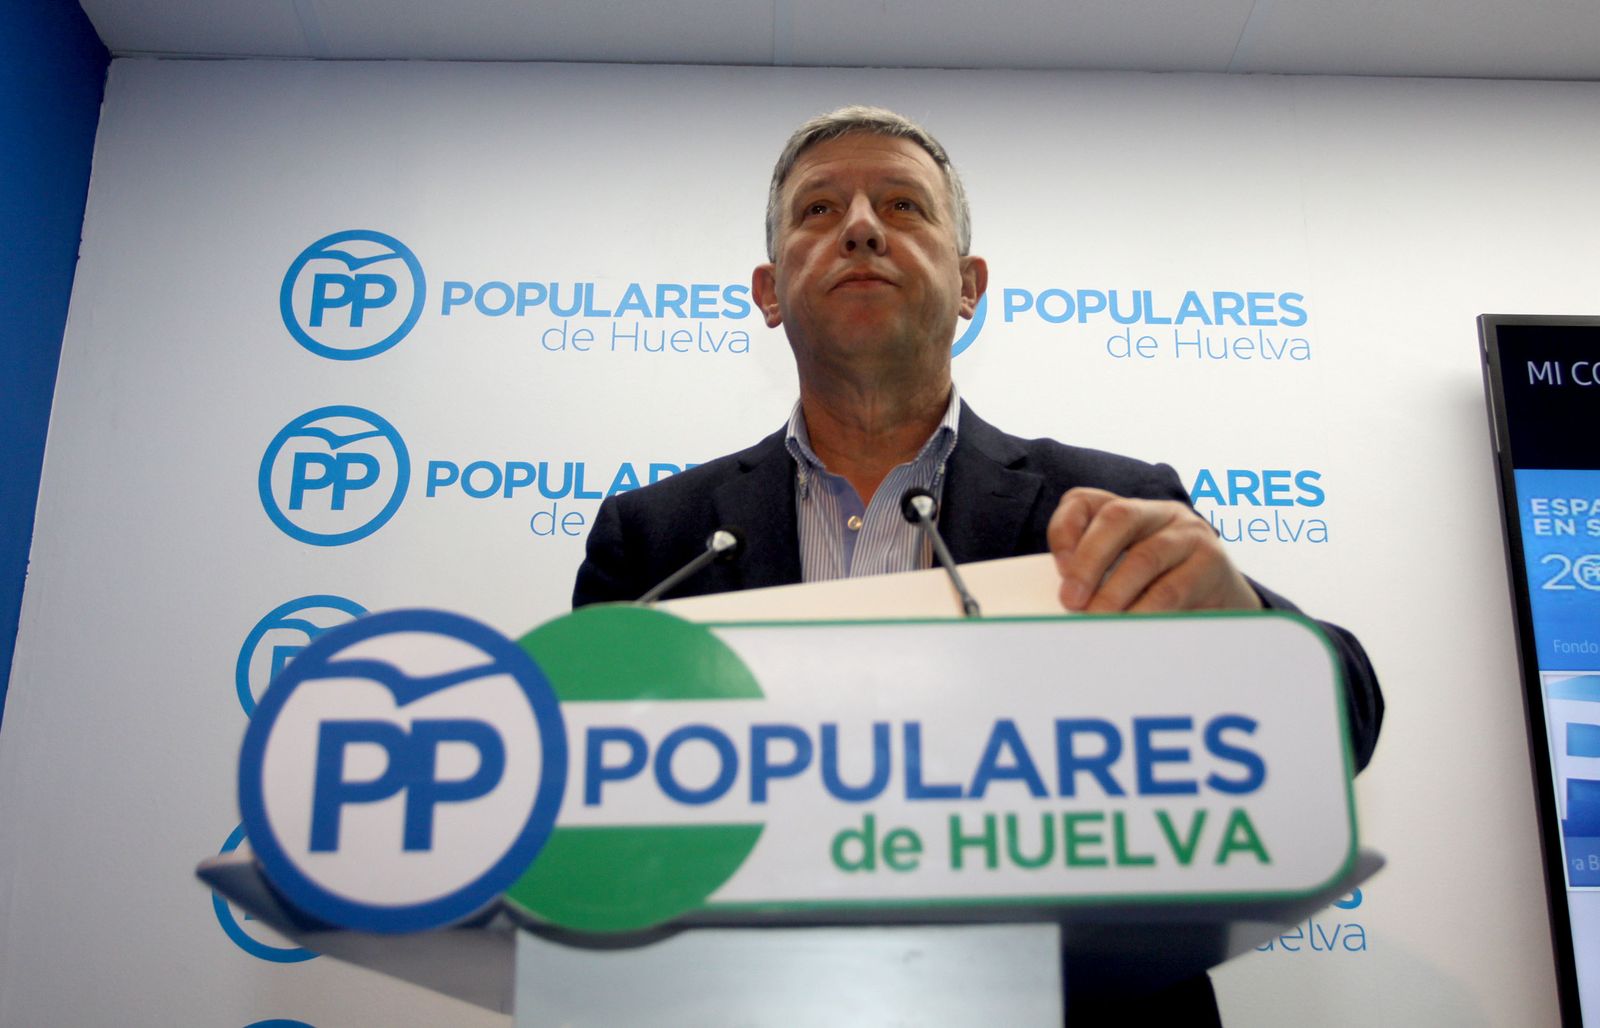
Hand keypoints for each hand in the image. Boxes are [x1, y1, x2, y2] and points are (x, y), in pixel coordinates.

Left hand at [1047, 488, 1261, 612]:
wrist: (1224, 607)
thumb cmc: (1161, 593)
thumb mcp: (1122, 577)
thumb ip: (1094, 579)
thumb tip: (1064, 603)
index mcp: (1128, 512)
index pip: (1084, 502)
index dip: (1064, 530)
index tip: (1057, 568)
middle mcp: (1159, 513)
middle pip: (1117, 518)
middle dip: (1088, 561)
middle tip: (1071, 601)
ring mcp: (1189, 533)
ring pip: (1145, 556)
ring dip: (1115, 593)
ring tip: (1098, 619)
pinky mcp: (1212, 562)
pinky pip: (1172, 589)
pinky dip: (1145, 612)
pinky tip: (1131, 628)